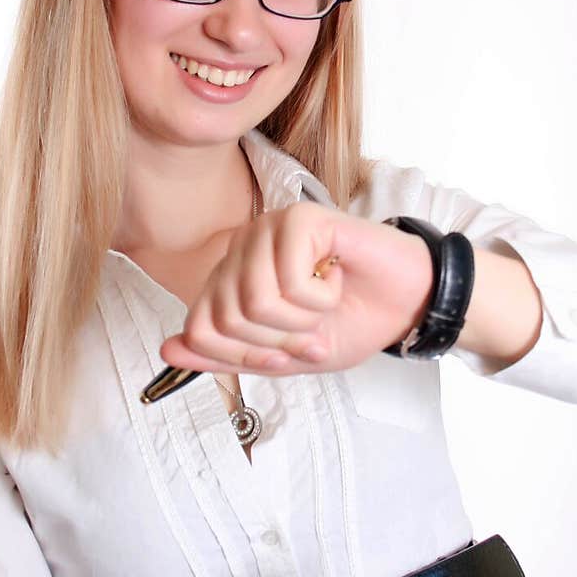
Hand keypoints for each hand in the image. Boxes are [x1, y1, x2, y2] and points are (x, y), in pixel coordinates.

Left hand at [159, 201, 434, 376]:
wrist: (409, 304)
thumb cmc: (351, 322)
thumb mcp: (284, 357)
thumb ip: (227, 355)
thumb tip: (167, 349)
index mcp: (231, 279)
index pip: (200, 329)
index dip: (246, 355)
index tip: (289, 352)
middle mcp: (241, 249)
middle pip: (226, 320)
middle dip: (279, 341)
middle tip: (314, 325)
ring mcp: (268, 229)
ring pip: (255, 302)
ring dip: (302, 320)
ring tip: (327, 300)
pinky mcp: (299, 218)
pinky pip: (288, 282)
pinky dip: (321, 297)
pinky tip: (337, 276)